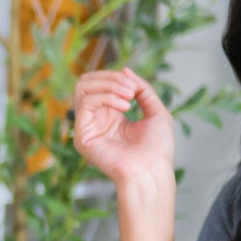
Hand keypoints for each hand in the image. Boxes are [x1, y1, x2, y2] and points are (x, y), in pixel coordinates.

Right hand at [71, 68, 174, 187]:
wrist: (152, 170)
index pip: (99, 83)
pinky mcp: (82, 136)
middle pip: (87, 82)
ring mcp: (87, 127)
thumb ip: (142, 89)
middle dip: (110, 78)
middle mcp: (96, 119)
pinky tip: (124, 107)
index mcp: (111, 114)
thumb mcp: (156, 110)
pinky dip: (106, 97)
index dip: (115, 77)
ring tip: (128, 96)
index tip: (135, 86)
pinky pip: (85, 103)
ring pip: (82, 88)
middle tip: (130, 89)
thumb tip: (124, 69)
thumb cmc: (157, 148)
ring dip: (108, 85)